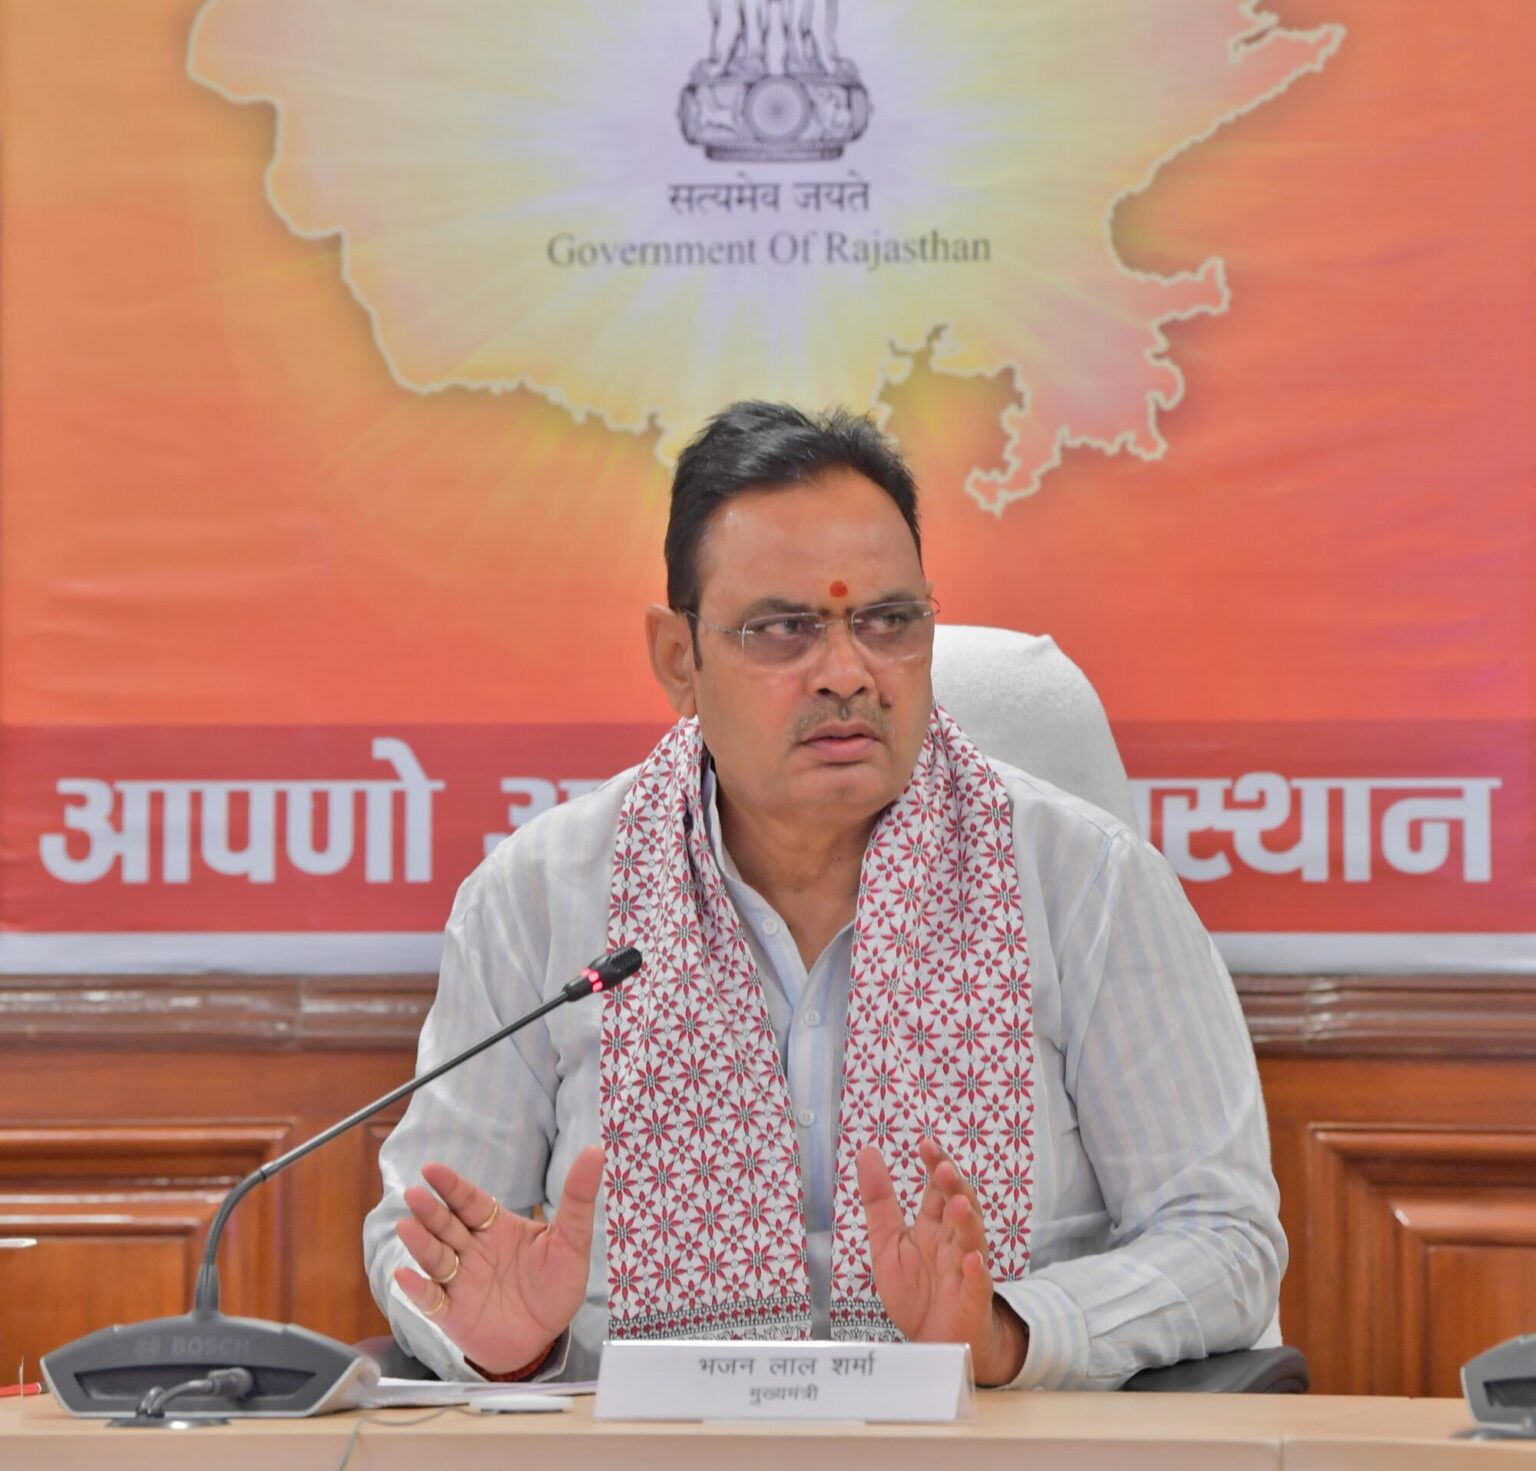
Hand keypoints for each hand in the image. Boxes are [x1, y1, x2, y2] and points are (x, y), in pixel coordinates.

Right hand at [393, 1146, 601, 1374]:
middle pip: (447, 1226)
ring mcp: (460, 1282)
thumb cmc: (556, 1285)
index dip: (452, 1186)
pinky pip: (431, 1300)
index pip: (470, 1202)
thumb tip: (595, 1150)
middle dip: (431, 1211)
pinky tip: (405, 1276)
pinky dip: (417, 1290)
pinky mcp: (452, 1314)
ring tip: (407, 1226)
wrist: (545, 1337)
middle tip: (414, 1194)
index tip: (432, 1169)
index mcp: (496, 1228)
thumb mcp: (572, 1240)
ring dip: (421, 1243)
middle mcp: (472, 1250)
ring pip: (437, 1258)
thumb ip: (577, 1198)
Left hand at [857, 1138, 1028, 1385]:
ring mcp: (966, 1269)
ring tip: (958, 1203)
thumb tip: (866, 1151)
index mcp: (933, 1226)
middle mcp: (953, 1242)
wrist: (933, 1343)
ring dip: (967, 1222)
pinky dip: (977, 1272)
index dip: (935, 1166)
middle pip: (959, 1207)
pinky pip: (978, 1284)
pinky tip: (972, 1260)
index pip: (937, 1189)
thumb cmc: (915, 1291)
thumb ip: (879, 1200)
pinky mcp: (972, 1300)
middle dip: (953, 1186)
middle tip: (943, 1168)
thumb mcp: (887, 1242)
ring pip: (972, 1240)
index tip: (925, 1144)